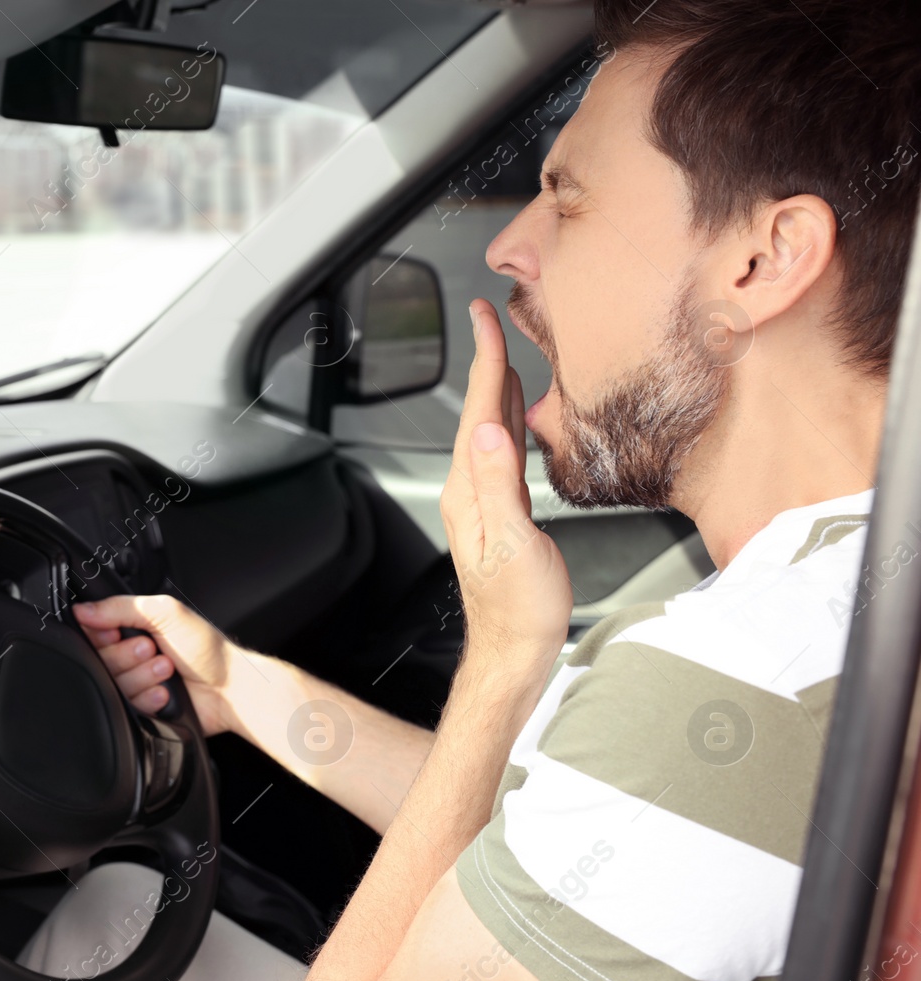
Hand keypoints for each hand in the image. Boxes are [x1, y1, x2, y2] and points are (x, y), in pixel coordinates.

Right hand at [71, 595, 238, 735]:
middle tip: (153, 649)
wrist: (228, 688)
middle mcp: (130, 653)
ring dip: (143, 675)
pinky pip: (127, 704)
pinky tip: (166, 692)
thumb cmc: (205, 648)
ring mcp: (135, 681)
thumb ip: (121, 607)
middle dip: (128, 655)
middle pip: (100, 658)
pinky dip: (149, 697)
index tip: (119, 633)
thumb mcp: (164, 613)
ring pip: (113, 682)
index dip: (103, 634)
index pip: (94, 629)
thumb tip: (82, 609)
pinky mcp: (140, 706)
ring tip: (167, 669)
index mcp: (133, 627)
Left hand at [439, 300, 571, 673]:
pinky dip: (509, 421)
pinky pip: (503, 451)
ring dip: (497, 387)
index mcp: (471, 492)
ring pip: (490, 428)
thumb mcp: (514, 545)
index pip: (479, 412)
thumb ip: (500, 486)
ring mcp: (484, 501)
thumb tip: (488, 431)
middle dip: (487, 361)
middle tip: (489, 318)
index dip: (486, 362)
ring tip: (503, 353)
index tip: (485, 320)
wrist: (517, 650)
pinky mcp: (501, 513)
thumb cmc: (520, 609)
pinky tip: (515, 416)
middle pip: (480, 411)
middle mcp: (471, 491)